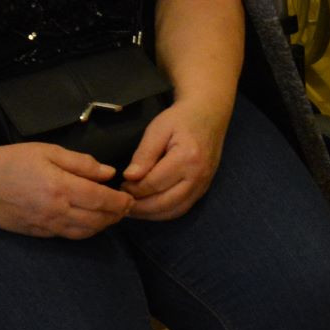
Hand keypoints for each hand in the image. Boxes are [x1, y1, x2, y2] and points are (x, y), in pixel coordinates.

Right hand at [0, 142, 132, 238]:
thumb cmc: (12, 161)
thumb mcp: (47, 152)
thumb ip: (81, 163)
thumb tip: (109, 173)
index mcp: (60, 188)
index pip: (101, 199)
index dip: (119, 201)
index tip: (130, 197)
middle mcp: (56, 211)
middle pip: (97, 220)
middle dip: (116, 216)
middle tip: (127, 207)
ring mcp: (46, 226)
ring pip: (84, 232)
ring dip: (103, 226)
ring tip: (113, 216)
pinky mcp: (37, 234)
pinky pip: (68, 236)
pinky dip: (85, 231)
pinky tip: (90, 222)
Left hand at [122, 100, 228, 220]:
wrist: (208, 115)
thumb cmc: (180, 119)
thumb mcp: (158, 129)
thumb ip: (144, 154)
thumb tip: (129, 177)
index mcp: (187, 158)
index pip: (153, 184)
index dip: (133, 189)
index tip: (121, 185)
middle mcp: (198, 176)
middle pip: (164, 203)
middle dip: (139, 206)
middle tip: (123, 201)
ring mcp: (203, 185)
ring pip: (173, 211)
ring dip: (150, 214)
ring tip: (132, 208)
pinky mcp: (203, 190)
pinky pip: (182, 209)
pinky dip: (163, 213)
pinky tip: (149, 208)